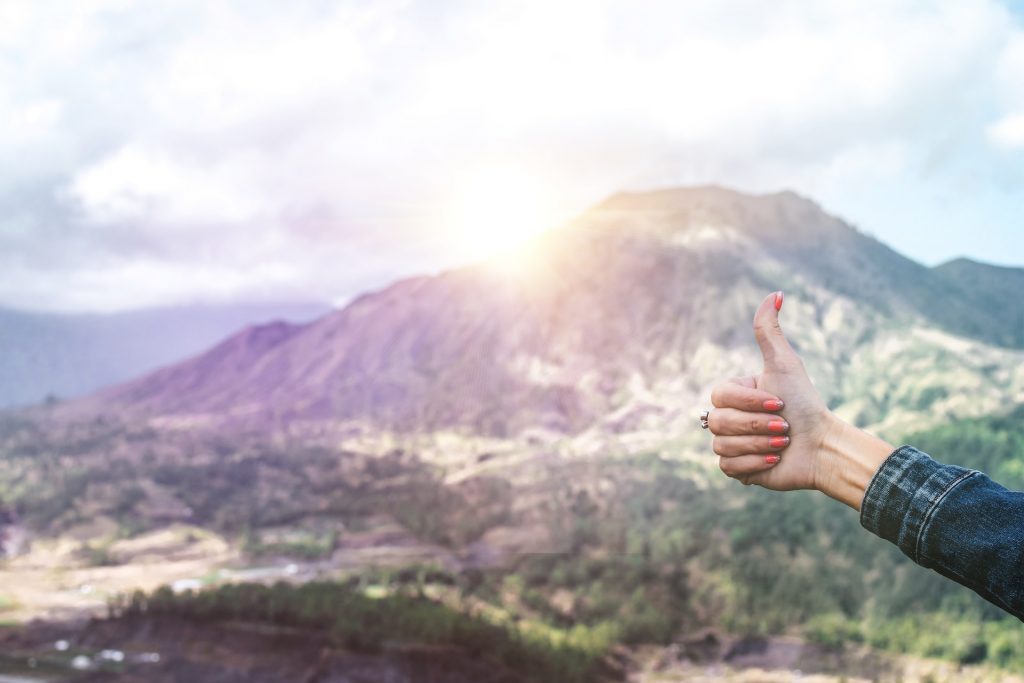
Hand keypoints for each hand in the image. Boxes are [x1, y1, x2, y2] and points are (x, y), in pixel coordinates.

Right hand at [708, 291, 835, 490]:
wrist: (822, 446)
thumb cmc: (804, 403)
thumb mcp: (784, 364)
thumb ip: (770, 330)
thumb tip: (776, 293)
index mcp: (733, 393)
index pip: (719, 396)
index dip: (748, 402)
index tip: (779, 403)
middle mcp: (727, 417)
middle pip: (719, 422)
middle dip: (757, 425)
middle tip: (785, 426)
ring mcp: (730, 444)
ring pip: (722, 445)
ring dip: (760, 444)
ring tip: (783, 444)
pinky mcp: (737, 469)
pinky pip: (728, 467)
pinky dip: (755, 463)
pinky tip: (775, 459)